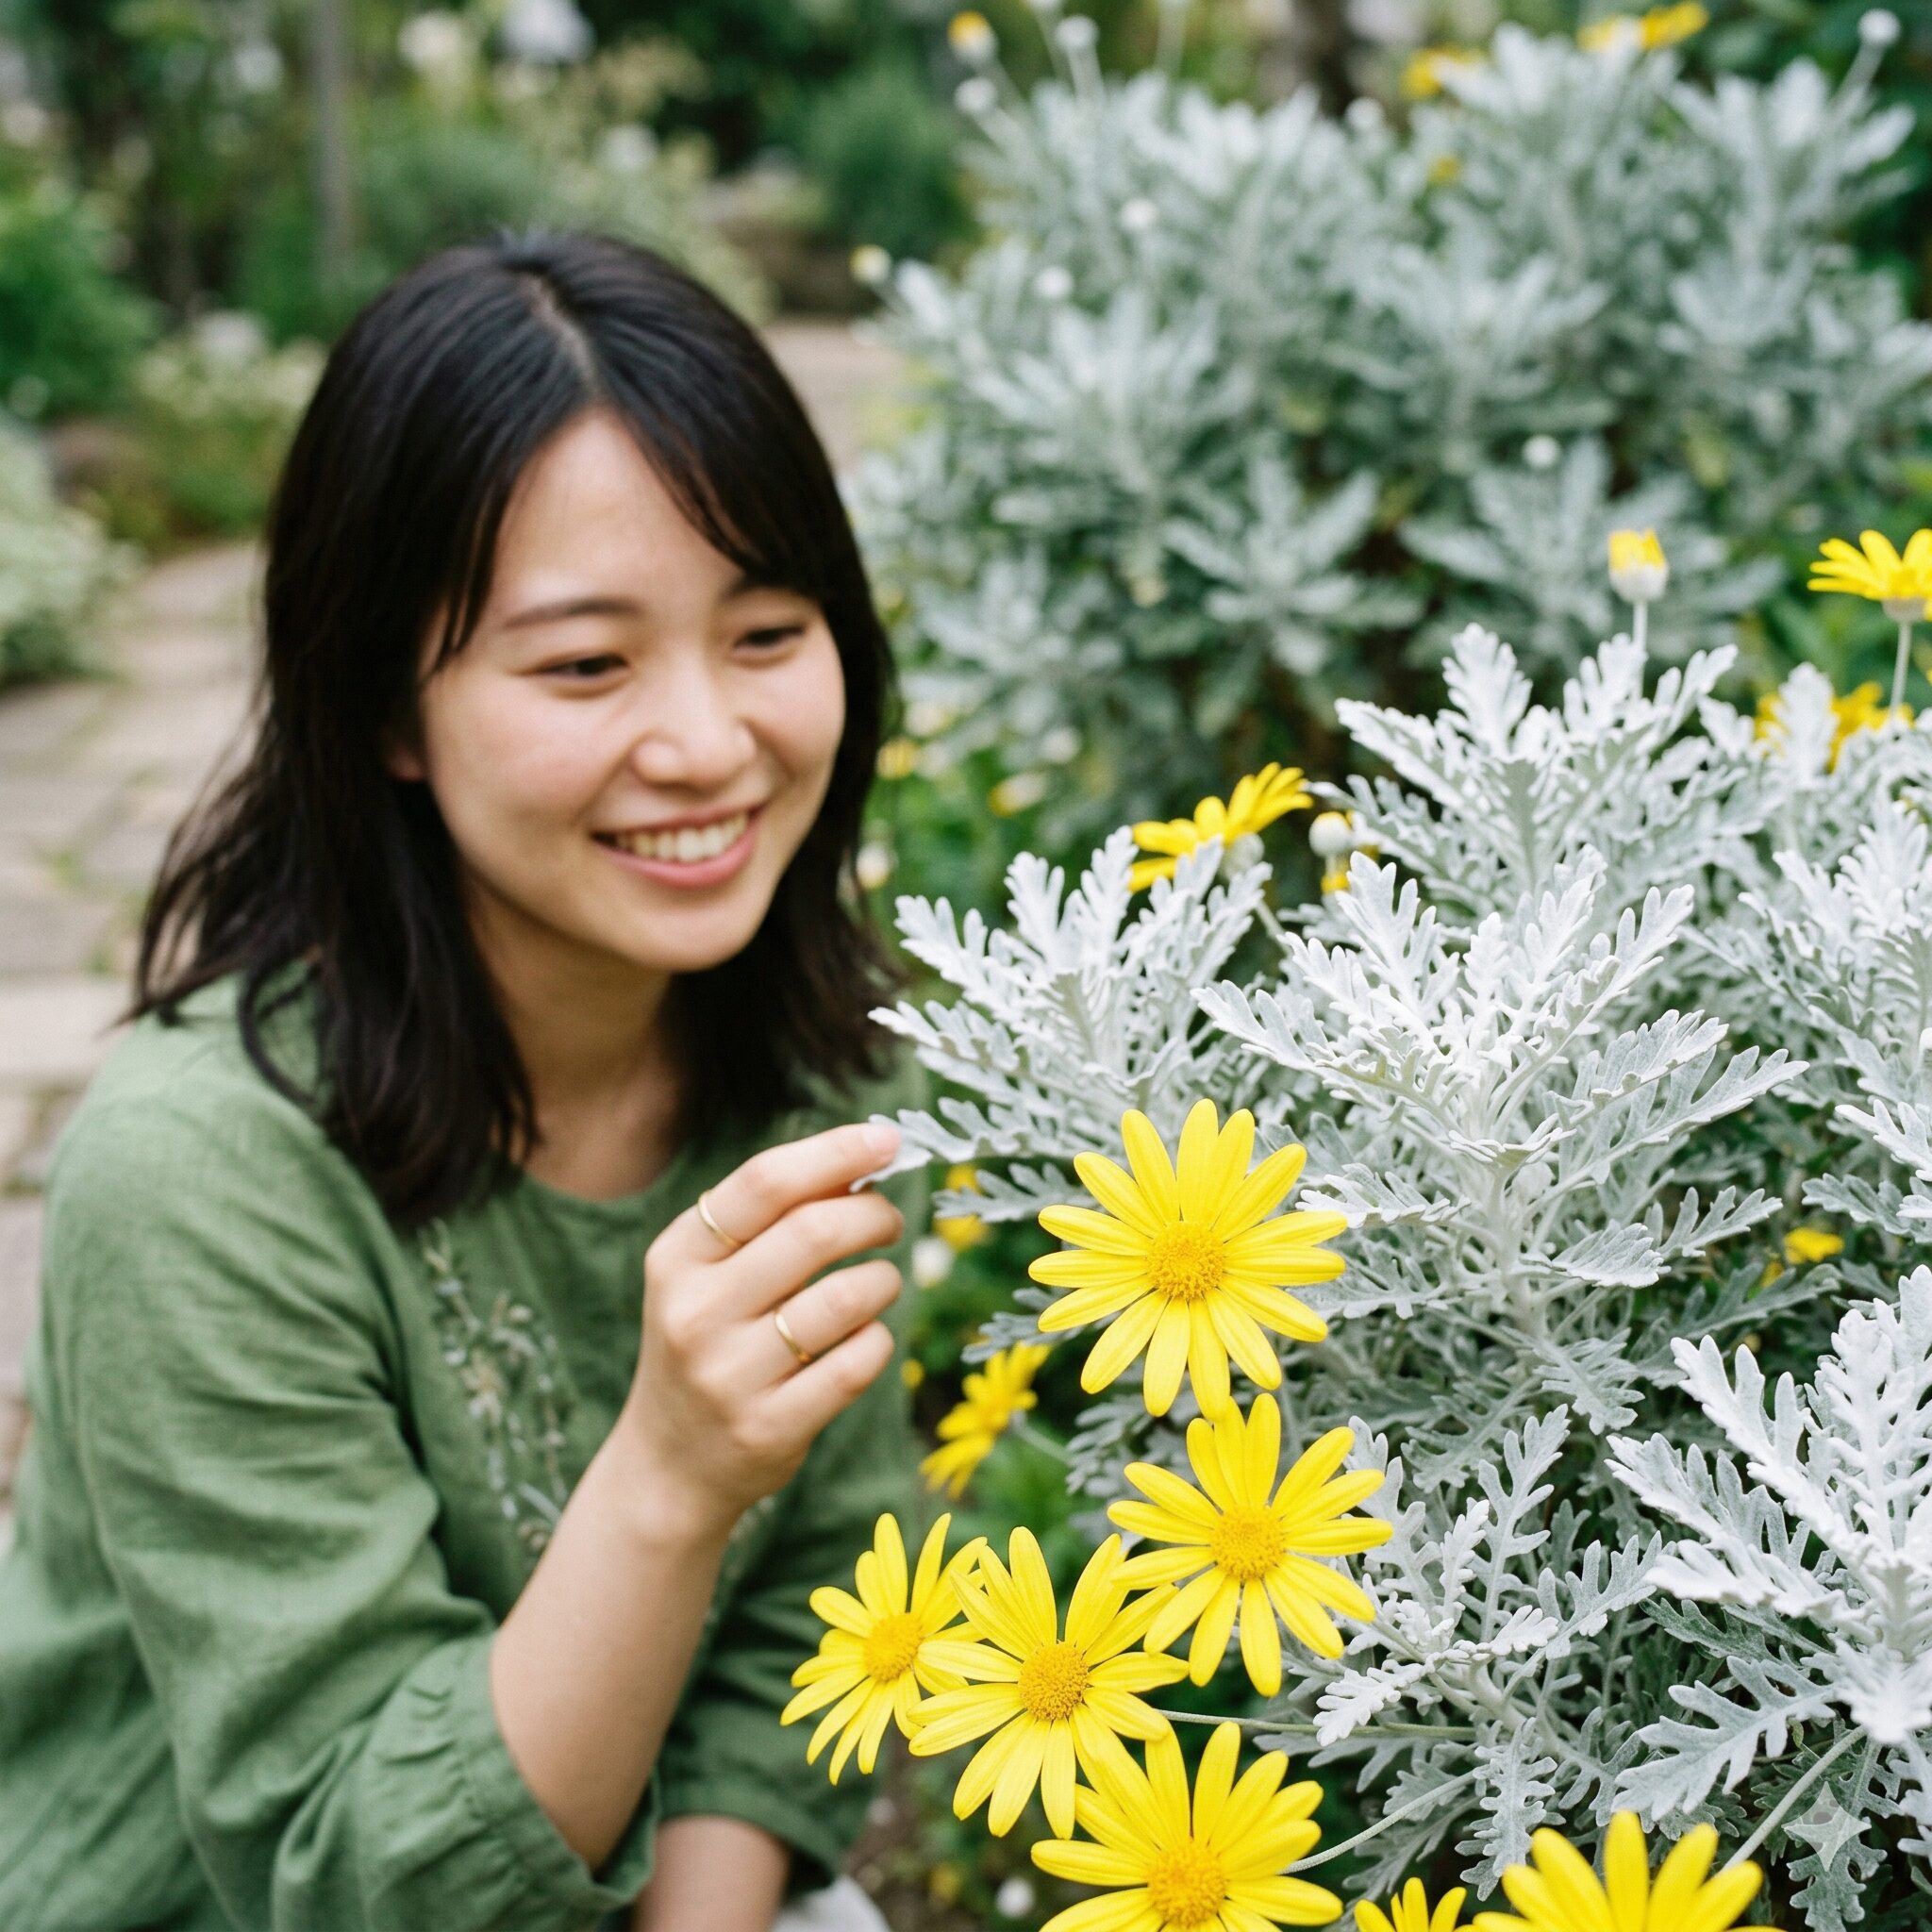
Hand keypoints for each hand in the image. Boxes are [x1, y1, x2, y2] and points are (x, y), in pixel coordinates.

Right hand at [617, 1120, 904, 1537]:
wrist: (668, 1465)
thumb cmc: (710, 1342)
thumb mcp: (710, 1274)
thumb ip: (772, 1218)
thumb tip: (861, 1159)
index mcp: (677, 1256)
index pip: (764, 1183)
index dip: (836, 1152)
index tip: (889, 1139)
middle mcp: (695, 1312)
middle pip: (813, 1232)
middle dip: (874, 1214)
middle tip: (890, 1220)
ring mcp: (729, 1375)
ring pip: (845, 1299)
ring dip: (884, 1279)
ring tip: (879, 1282)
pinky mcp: (770, 1428)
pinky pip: (858, 1363)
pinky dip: (879, 1340)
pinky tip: (865, 1338)